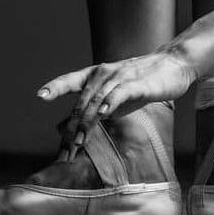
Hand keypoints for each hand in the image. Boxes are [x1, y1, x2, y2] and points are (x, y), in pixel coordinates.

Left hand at [36, 46, 195, 142]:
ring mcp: (120, 77)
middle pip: (82, 100)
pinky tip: (102, 115)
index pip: (71, 80)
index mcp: (96, 75)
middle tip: (64, 149)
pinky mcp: (136, 83)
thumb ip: (95, 109)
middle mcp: (104, 73)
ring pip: (96, 100)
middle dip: (72, 126)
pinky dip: (108, 104)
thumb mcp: (115, 97)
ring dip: (86, 122)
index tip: (40, 96)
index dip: (55, 87)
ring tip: (78, 141)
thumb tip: (71, 128)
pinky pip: (118, 94)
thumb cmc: (141, 82)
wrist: (173, 65)